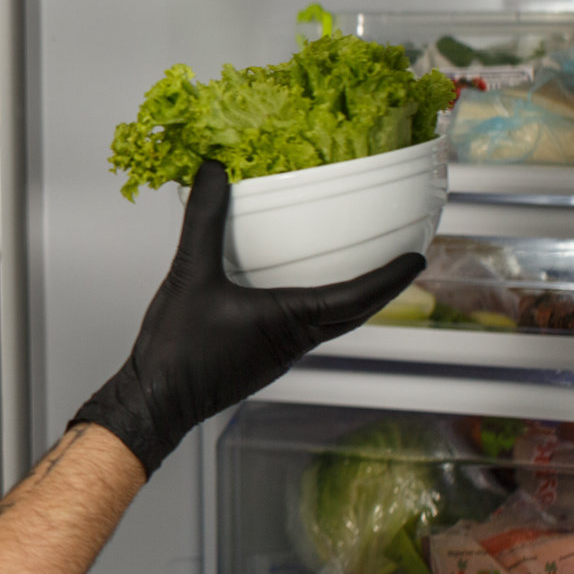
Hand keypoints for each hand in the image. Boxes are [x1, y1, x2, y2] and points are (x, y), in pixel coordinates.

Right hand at [71, 159, 425, 476]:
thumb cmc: (178, 352)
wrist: (156, 402)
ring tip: (363, 273)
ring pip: (333, 325)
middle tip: (403, 264)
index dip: (390, 277)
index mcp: (289, 322)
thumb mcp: (190, 274)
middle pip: (355, 314)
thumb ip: (204, 219)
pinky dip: (323, 309)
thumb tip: (215, 172)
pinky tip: (300, 291)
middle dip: (382, 289)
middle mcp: (293, 341)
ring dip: (355, 301)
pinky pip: (308, 330)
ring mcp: (279, 353)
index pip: (356, 298)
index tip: (417, 259)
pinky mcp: (263, 358)